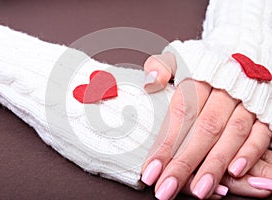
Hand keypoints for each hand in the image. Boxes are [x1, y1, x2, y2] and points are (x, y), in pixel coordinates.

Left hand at [141, 52, 271, 198]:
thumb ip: (161, 66)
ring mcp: (246, 102)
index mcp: (199, 78)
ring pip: (232, 135)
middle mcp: (224, 91)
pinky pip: (261, 133)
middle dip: (185, 162)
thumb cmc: (202, 64)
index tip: (149, 171)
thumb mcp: (179, 58)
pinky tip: (234, 173)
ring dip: (215, 164)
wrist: (236, 56)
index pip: (180, 114)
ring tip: (198, 190)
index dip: (165, 144)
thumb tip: (150, 80)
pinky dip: (250, 153)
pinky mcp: (264, 111)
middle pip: (203, 129)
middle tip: (166, 190)